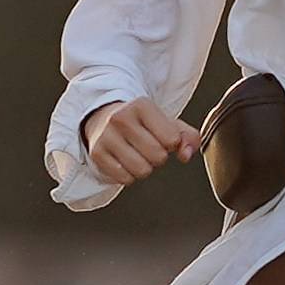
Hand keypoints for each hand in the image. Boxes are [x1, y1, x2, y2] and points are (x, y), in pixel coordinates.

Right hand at [83, 97, 202, 187]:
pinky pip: (125, 179)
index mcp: (142, 105)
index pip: (171, 139)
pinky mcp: (97, 154)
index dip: (171, 143)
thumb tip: (186, 154)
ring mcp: (106, 136)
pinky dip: (129, 175)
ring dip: (144, 167)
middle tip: (148, 146)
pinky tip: (124, 161)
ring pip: (141, 170)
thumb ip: (187, 136)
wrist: (103, 118)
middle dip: (158, 156)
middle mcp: (121, 118)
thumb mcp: (167, 122)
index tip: (161, 136)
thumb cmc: (140, 123)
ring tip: (137, 154)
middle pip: (157, 156)